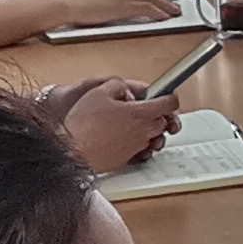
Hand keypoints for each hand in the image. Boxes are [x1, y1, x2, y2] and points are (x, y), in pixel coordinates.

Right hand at [48, 77, 181, 171]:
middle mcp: (143, 131)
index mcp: (140, 113)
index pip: (170, 104)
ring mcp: (136, 146)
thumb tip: (125, 89)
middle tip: (140, 108)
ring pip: (151, 135)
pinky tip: (119, 135)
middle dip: (155, 113)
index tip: (166, 95)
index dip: (170, 97)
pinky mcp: (127, 157)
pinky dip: (134, 140)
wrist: (72, 151)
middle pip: (162, 121)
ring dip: (145, 127)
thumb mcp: (98, 93)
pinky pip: (139, 147)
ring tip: (126, 122)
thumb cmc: (84, 124)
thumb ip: (118, 86)